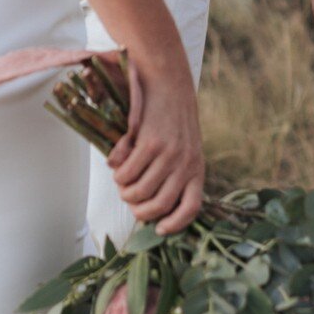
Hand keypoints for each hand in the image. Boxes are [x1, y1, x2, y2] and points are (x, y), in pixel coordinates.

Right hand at [106, 47, 204, 234]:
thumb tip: (150, 206)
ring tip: (121, 180)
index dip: (174, 224)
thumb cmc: (172, 120)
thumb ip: (174, 175)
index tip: (158, 229)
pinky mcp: (150, 143)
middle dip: (138, 209)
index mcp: (197, 169)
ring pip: (138, 190)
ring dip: (124, 190)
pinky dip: (117, 171)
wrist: (168, 84)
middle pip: (158, 205)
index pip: (191, 208)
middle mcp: (185, 165)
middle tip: (129, 198)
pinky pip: (127, 171)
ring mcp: (168, 155)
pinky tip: (116, 162)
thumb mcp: (184, 149)